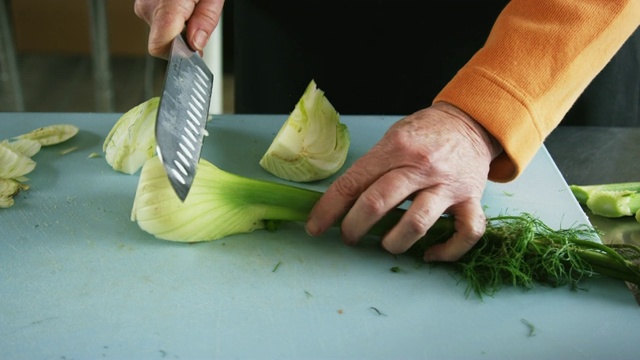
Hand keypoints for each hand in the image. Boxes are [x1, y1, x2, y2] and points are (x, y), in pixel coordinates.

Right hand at [134, 0, 224, 57]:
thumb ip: (206, 18)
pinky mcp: (144, 3)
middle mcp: (148, 5)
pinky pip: (160, 21)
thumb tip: (195, 44)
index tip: (194, 51)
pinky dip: (175, 18)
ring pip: (162, 32)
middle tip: (199, 14)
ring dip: (180, 27)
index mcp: (167, 3)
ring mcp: (144, 4)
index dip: (179, 55)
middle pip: (165, 41)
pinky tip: (184, 3)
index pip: (160, 45)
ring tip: (193, 4)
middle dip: (185, 37)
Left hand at [305, 102, 501, 261]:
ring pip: (416, 224)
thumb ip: (373, 166)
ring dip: (393, 242)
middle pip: (378, 203)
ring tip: (385, 244)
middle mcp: (422, 166)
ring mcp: (448, 185)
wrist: (471, 122)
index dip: (328, 208)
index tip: (315, 226)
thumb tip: (344, 200)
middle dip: (354, 227)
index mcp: (396, 148)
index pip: (353, 182)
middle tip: (348, 235)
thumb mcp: (393, 137)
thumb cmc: (426, 133)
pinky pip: (466, 234)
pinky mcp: (471, 199)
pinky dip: (447, 251)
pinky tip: (429, 253)